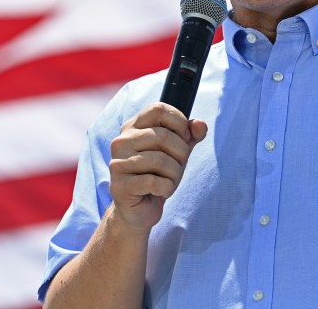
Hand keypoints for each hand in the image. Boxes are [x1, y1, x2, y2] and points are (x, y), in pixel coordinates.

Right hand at [108, 103, 207, 232]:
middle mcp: (121, 141)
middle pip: (164, 136)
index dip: (179, 122)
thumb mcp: (178, 151)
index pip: (159, 109)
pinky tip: (160, 192)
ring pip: (161, 161)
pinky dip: (166, 188)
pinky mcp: (119, 186)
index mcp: (132, 127)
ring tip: (168, 181)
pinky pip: (155, 182)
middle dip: (181, 154)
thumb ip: (190, 135)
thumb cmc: (158, 174)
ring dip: (175, 175)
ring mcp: (117, 163)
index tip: (184, 138)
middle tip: (178, 167)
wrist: (140, 209)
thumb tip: (200, 125)